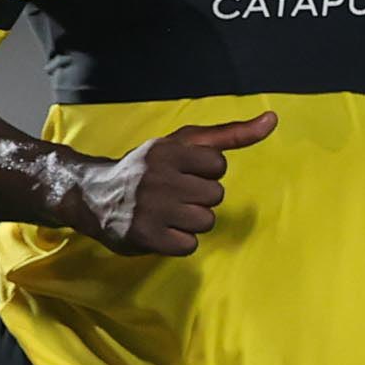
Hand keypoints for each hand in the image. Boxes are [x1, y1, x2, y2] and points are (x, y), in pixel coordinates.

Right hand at [74, 113, 277, 255]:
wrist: (92, 196)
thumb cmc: (146, 168)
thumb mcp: (182, 143)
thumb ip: (230, 133)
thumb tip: (272, 119)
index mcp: (166, 151)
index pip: (218, 165)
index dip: (204, 172)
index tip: (181, 172)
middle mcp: (157, 177)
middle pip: (214, 195)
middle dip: (198, 197)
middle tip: (171, 195)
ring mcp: (150, 208)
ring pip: (205, 221)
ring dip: (190, 221)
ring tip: (167, 213)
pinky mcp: (145, 236)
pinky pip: (188, 245)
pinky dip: (178, 241)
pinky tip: (161, 230)